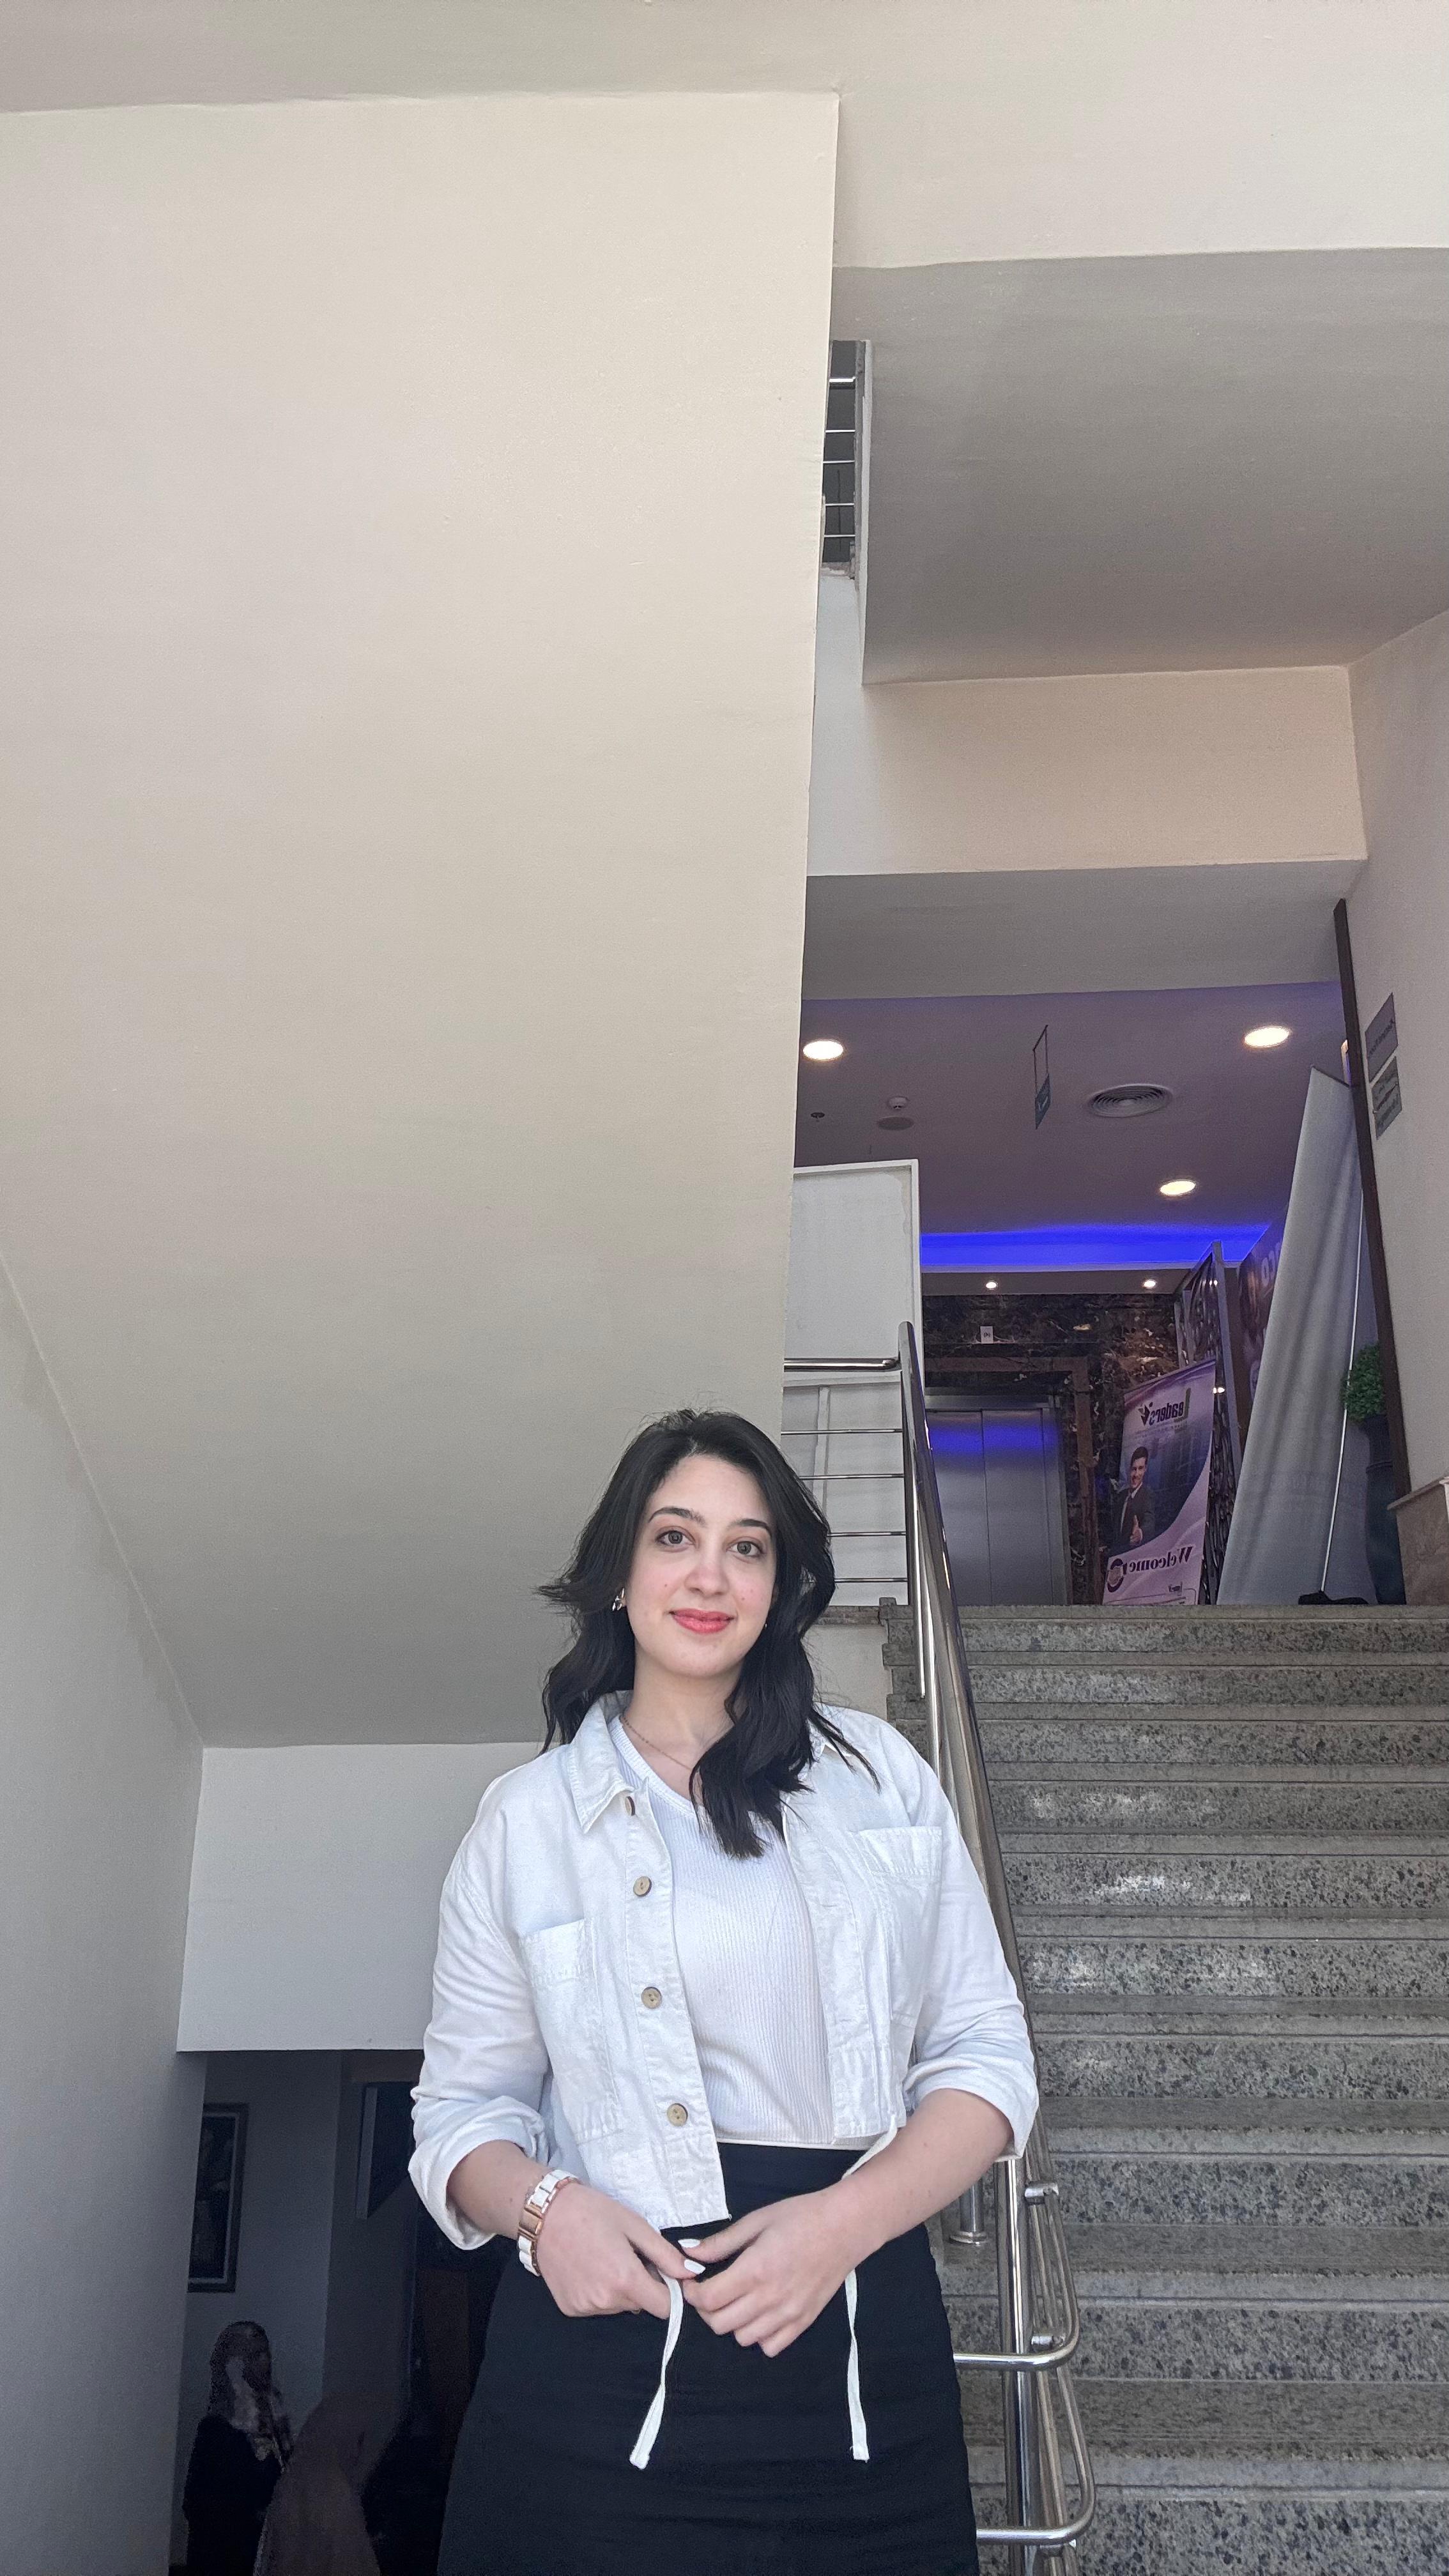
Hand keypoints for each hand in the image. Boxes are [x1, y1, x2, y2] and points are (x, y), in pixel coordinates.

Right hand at [533, 2182, 696, 2322]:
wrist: (544, 2213)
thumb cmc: (592, 2212)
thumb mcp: (635, 2225)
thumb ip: (666, 2254)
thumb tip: (694, 2273)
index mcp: (625, 2280)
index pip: (665, 2308)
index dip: (671, 2292)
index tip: (664, 2273)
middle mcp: (606, 2301)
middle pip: (642, 2305)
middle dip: (643, 2284)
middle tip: (628, 2255)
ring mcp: (585, 2307)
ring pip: (620, 2305)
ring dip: (621, 2289)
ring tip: (606, 2258)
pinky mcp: (570, 2309)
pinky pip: (597, 2306)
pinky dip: (600, 2292)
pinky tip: (589, 2268)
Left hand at [680, 2190, 866, 2355]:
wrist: (845, 2226)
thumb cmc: (800, 2217)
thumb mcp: (756, 2221)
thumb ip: (720, 2242)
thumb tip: (688, 2252)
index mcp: (755, 2270)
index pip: (708, 2299)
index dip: (692, 2293)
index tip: (692, 2280)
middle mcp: (770, 2298)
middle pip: (720, 2324)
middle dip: (706, 2309)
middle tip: (711, 2289)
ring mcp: (789, 2314)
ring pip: (742, 2338)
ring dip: (732, 2323)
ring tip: (737, 2300)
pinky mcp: (804, 2322)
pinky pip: (770, 2347)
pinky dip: (759, 2336)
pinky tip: (760, 2313)